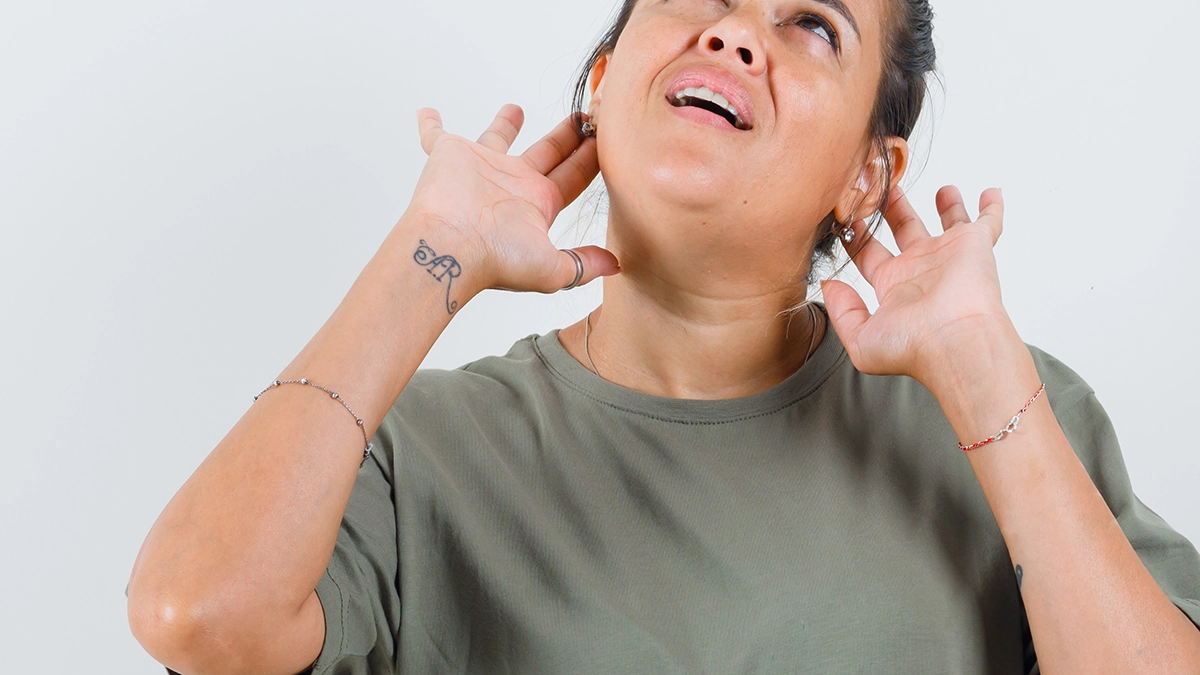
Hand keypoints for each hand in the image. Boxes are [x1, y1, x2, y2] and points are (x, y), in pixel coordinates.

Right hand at [404, 104, 619, 295]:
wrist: (450, 247)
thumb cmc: (496, 259)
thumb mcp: (552, 267)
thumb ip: (583, 263)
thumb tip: (616, 265)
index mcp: (538, 204)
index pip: (573, 175)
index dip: (591, 157)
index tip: (608, 135)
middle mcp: (512, 185)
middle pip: (546, 152)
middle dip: (565, 136)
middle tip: (583, 115)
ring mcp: (481, 169)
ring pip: (497, 139)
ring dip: (506, 124)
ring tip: (516, 107)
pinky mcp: (449, 156)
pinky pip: (435, 136)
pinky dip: (430, 125)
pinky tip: (427, 112)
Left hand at [821, 186, 1018, 393]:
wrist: (956, 342)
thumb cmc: (913, 346)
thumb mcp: (860, 338)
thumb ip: (842, 311)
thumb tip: (828, 286)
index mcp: (892, 286)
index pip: (869, 254)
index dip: (857, 235)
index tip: (846, 213)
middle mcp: (921, 269)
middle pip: (904, 229)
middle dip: (894, 209)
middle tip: (882, 187)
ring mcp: (949, 256)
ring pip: (948, 223)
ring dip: (946, 206)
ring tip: (942, 189)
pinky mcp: (975, 246)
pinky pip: (988, 221)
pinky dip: (990, 207)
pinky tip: (990, 193)